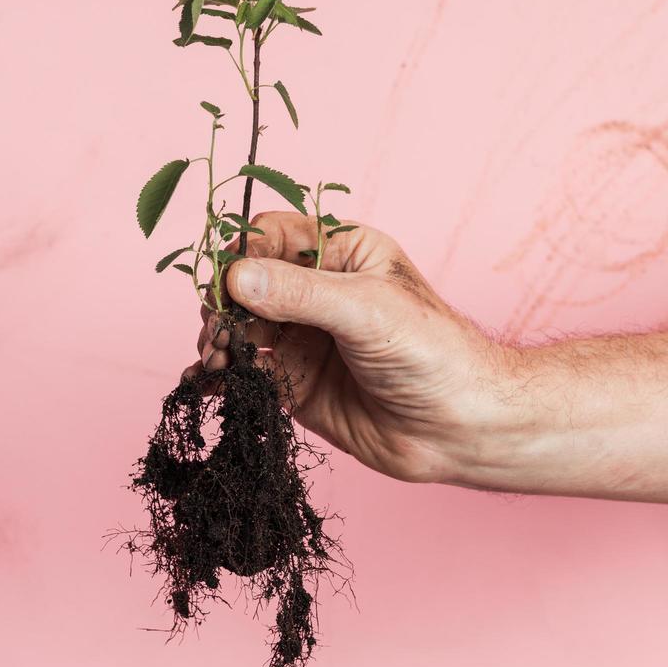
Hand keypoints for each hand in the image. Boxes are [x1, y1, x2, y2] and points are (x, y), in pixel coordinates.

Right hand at [183, 211, 511, 484]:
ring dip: (218, 339)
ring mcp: (303, 338)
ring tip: (215, 360)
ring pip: (239, 327)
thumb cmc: (435, 354)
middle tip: (217, 329)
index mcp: (341, 253)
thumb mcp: (368, 311)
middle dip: (222, 302)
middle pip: (246, 282)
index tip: (223, 282)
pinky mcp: (295, 383)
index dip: (241, 254)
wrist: (463, 430)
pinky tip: (205, 382)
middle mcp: (317, 292)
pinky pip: (245, 370)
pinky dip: (220, 375)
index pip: (272, 237)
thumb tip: (236, 278)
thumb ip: (301, 294)